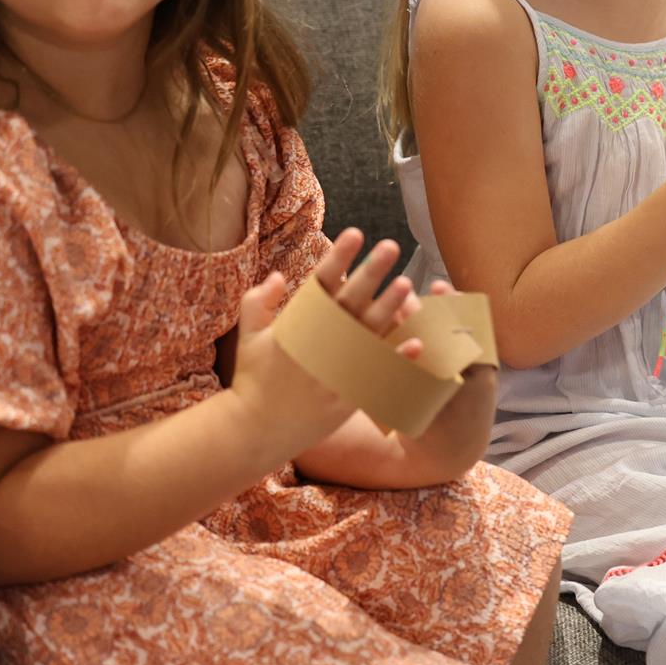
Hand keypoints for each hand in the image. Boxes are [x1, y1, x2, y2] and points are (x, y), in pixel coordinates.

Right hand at [229, 230, 422, 444]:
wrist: (255, 431)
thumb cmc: (253, 378)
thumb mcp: (248, 336)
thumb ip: (258, 302)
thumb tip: (278, 276)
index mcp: (295, 325)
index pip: (319, 284)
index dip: (339, 257)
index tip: (356, 233)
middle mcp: (316, 344)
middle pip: (349, 301)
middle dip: (371, 272)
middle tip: (392, 247)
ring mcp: (332, 370)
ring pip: (367, 333)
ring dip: (389, 308)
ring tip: (407, 284)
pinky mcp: (345, 396)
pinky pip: (376, 374)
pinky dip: (396, 359)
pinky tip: (417, 342)